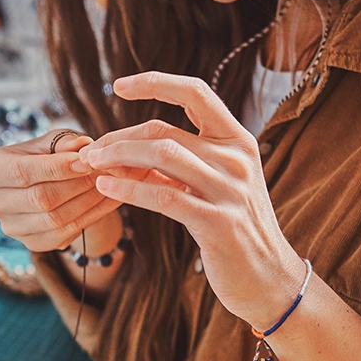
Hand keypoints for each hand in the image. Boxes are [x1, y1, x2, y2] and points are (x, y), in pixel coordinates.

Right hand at [0, 129, 123, 251]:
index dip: (57, 168)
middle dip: (77, 184)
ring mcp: (10, 227)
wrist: (40, 184)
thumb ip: (63, 143)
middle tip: (104, 171)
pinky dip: (89, 217)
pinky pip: (63, 234)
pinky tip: (106, 201)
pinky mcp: (31, 243)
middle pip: (39, 198)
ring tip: (109, 184)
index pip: (22, 172)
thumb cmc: (41, 157)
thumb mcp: (47, 143)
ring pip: (54, 219)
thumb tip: (83, 147)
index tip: (87, 161)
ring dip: (87, 202)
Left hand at [80, 72, 307, 328]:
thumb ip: (185, 161)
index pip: (195, 93)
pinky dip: (128, 189)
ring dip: (118, 158)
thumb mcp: (216, 184)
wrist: (270, 279)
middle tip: (90, 152)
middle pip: (164, 131)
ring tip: (92, 166)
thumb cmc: (236, 229)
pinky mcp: (218, 222)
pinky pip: (163, 197)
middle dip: (119, 138)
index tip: (118, 85)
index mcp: (239, 140)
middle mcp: (237, 158)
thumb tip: (130, 146)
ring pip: (161, 156)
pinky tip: (105, 188)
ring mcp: (230, 190)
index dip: (155, 82)